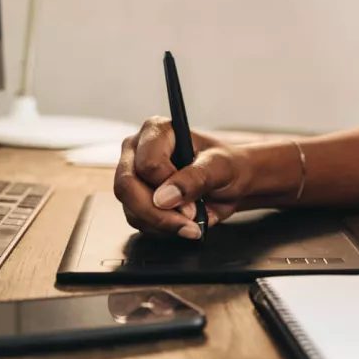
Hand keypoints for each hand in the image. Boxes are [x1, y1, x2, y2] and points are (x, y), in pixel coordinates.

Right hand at [114, 116, 256, 238]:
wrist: (231, 181)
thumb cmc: (227, 165)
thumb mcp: (220, 167)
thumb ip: (195, 178)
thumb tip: (164, 198)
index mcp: (157, 130)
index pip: (147, 163)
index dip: (168, 187)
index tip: (193, 205)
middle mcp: (137, 149)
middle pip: (128, 186)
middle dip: (159, 213)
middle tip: (190, 224)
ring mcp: (133, 174)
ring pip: (130, 208)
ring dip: (162, 224)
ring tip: (191, 225)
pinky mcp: (134, 197)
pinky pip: (137, 220)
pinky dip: (160, 228)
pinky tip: (182, 224)